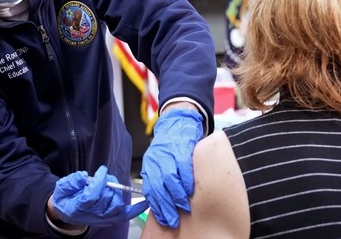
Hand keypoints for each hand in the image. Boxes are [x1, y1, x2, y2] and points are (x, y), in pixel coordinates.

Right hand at [52, 165, 148, 226]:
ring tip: (109, 182)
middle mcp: (92, 215)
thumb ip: (71, 182)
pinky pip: (126, 215)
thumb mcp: (62, 187)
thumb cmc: (66, 198)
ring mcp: (103, 218)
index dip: (99, 181)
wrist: (67, 211)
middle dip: (107, 183)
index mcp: (78, 207)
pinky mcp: (111, 218)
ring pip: (117, 204)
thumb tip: (83, 176)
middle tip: (103, 175)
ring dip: (116, 190)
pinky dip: (136, 209)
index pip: (93, 195)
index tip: (102, 170)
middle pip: (106, 198)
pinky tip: (145, 202)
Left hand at [140, 108, 202, 227]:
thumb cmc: (170, 145)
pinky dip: (187, 180)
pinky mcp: (182, 148)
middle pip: (159, 186)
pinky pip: (183, 167)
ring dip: (177, 195)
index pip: (150, 188)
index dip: (157, 206)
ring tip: (183, 206)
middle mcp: (156, 159)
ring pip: (170, 178)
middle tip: (173, 218)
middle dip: (166, 205)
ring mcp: (168, 153)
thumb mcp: (159, 160)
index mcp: (149, 164)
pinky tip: (190, 190)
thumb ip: (159, 177)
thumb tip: (162, 201)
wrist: (178, 122)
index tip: (164, 218)